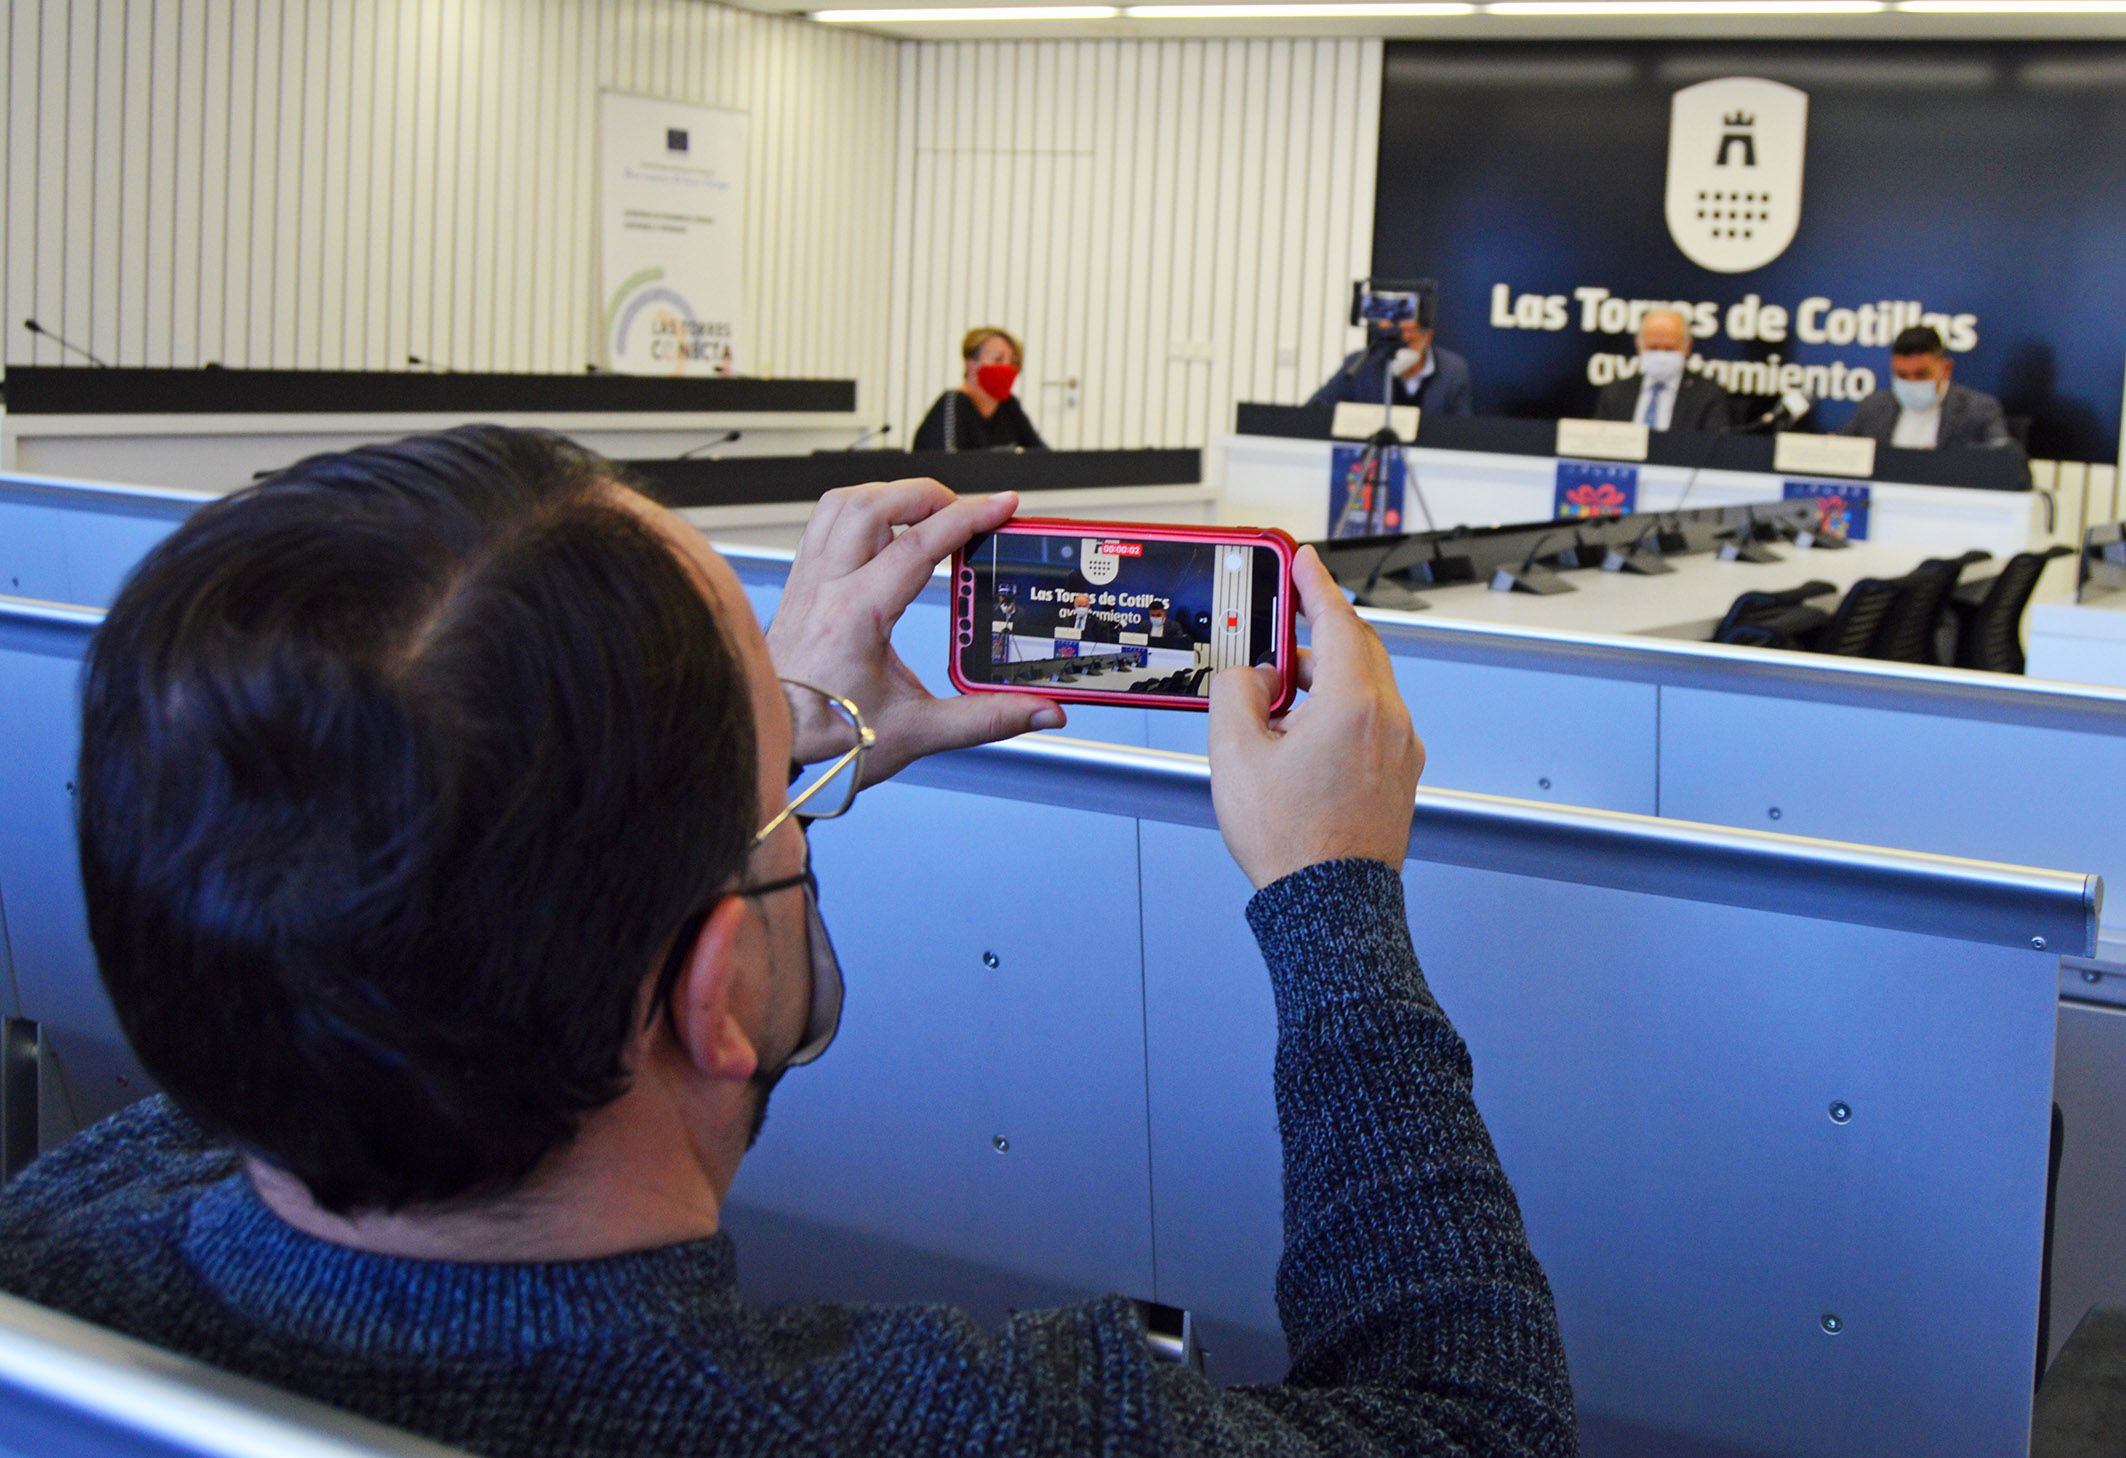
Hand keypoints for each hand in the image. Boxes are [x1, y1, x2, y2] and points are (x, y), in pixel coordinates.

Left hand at [768, 480, 1063, 785]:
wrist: (773, 748)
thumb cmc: (828, 741)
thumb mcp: (917, 731)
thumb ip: (986, 718)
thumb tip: (1040, 712)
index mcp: (857, 616)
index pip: (920, 545)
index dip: (969, 517)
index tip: (1003, 506)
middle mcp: (826, 588)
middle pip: (875, 505)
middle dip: (929, 495)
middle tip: (966, 511)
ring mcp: (807, 583)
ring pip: (841, 504)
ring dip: (889, 496)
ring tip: (926, 512)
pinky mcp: (799, 588)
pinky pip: (823, 524)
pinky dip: (858, 512)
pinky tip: (881, 531)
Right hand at [1207, 545, 1423, 889]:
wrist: (1330, 906)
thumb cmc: (1291, 843)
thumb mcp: (1234, 756)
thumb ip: (1236, 695)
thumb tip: (1252, 676)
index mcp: (1352, 705)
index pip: (1336, 621)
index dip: (1315, 585)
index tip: (1304, 561)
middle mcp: (1388, 720)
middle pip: (1358, 648)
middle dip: (1319, 630)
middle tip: (1285, 619)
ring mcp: (1402, 748)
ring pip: (1367, 685)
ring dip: (1326, 675)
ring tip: (1278, 697)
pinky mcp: (1401, 774)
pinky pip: (1373, 719)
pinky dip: (1341, 708)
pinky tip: (1305, 732)